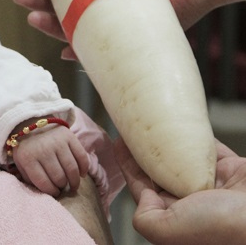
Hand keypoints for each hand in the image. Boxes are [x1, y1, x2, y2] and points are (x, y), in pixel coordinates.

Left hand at [12, 125, 88, 196]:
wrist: (32, 122)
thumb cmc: (27, 147)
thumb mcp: (20, 162)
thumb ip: (28, 177)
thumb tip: (42, 193)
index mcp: (28, 158)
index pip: (44, 183)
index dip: (52, 192)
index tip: (55, 193)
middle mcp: (43, 150)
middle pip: (59, 177)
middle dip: (62, 187)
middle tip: (63, 188)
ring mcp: (57, 142)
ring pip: (71, 169)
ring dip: (74, 181)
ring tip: (73, 185)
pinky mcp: (69, 136)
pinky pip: (81, 157)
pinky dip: (84, 169)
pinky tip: (81, 174)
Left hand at [114, 137, 245, 244]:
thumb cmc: (224, 229)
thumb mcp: (170, 231)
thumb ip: (147, 218)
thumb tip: (142, 196)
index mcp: (176, 221)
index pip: (144, 189)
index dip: (129, 165)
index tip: (119, 142)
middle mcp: (193, 205)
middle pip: (162, 171)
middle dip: (147, 151)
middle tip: (134, 126)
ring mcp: (214, 187)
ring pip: (184, 159)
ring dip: (169, 142)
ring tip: (153, 122)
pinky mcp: (234, 172)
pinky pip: (211, 151)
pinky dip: (200, 138)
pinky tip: (185, 125)